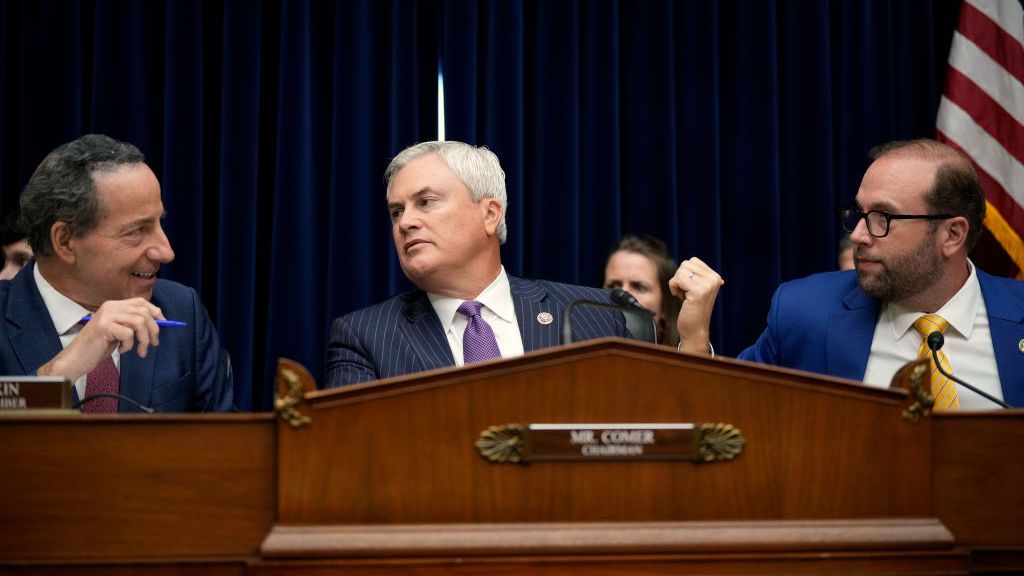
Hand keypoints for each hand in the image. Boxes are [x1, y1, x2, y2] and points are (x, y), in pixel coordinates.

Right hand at [37, 298, 166, 381]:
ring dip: (144, 340)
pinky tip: (121, 351)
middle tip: (153, 344)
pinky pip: (129, 334)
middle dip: (154, 329)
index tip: (163, 323)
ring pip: (140, 322)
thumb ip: (132, 324)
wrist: (75, 358)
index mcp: (113, 305)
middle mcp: (110, 307)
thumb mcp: (118, 332)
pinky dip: (129, 345)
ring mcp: (106, 316)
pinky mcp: (104, 327)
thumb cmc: (97, 347)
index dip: (155, 311)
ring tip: (140, 351)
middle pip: (144, 312)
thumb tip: (158, 322)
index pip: (140, 302)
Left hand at [668, 257, 723, 354]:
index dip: (685, 274)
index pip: (693, 261)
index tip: (689, 289)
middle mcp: (714, 279)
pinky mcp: (698, 292)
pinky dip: (674, 287)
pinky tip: (680, 298)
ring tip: (684, 296)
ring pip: (681, 270)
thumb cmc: (692, 310)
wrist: (695, 330)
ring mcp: (708, 285)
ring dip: (677, 283)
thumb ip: (696, 275)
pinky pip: (677, 279)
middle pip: (686, 264)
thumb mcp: (697, 288)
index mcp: (715, 277)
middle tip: (686, 293)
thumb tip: (689, 262)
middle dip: (680, 278)